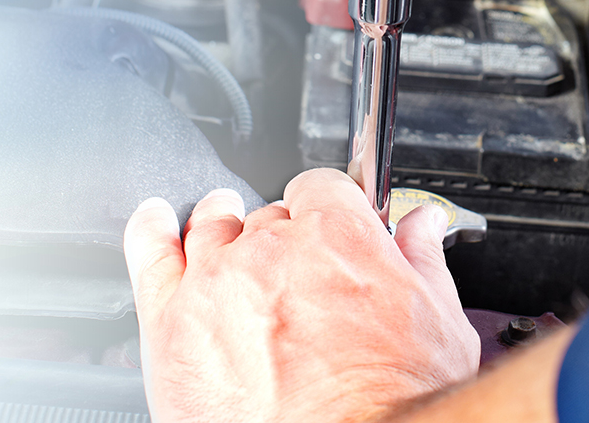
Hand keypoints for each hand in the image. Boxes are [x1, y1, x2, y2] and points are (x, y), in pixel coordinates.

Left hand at [124, 169, 478, 422]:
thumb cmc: (394, 404)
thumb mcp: (437, 325)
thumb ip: (422, 261)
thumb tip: (421, 227)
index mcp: (337, 238)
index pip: (322, 188)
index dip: (326, 207)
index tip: (328, 223)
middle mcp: (271, 251)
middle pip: (267, 214)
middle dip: (280, 237)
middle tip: (291, 273)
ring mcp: (216, 285)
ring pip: (210, 228)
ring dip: (219, 227)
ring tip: (224, 235)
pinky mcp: (172, 324)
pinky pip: (150, 253)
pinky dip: (151, 230)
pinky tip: (157, 224)